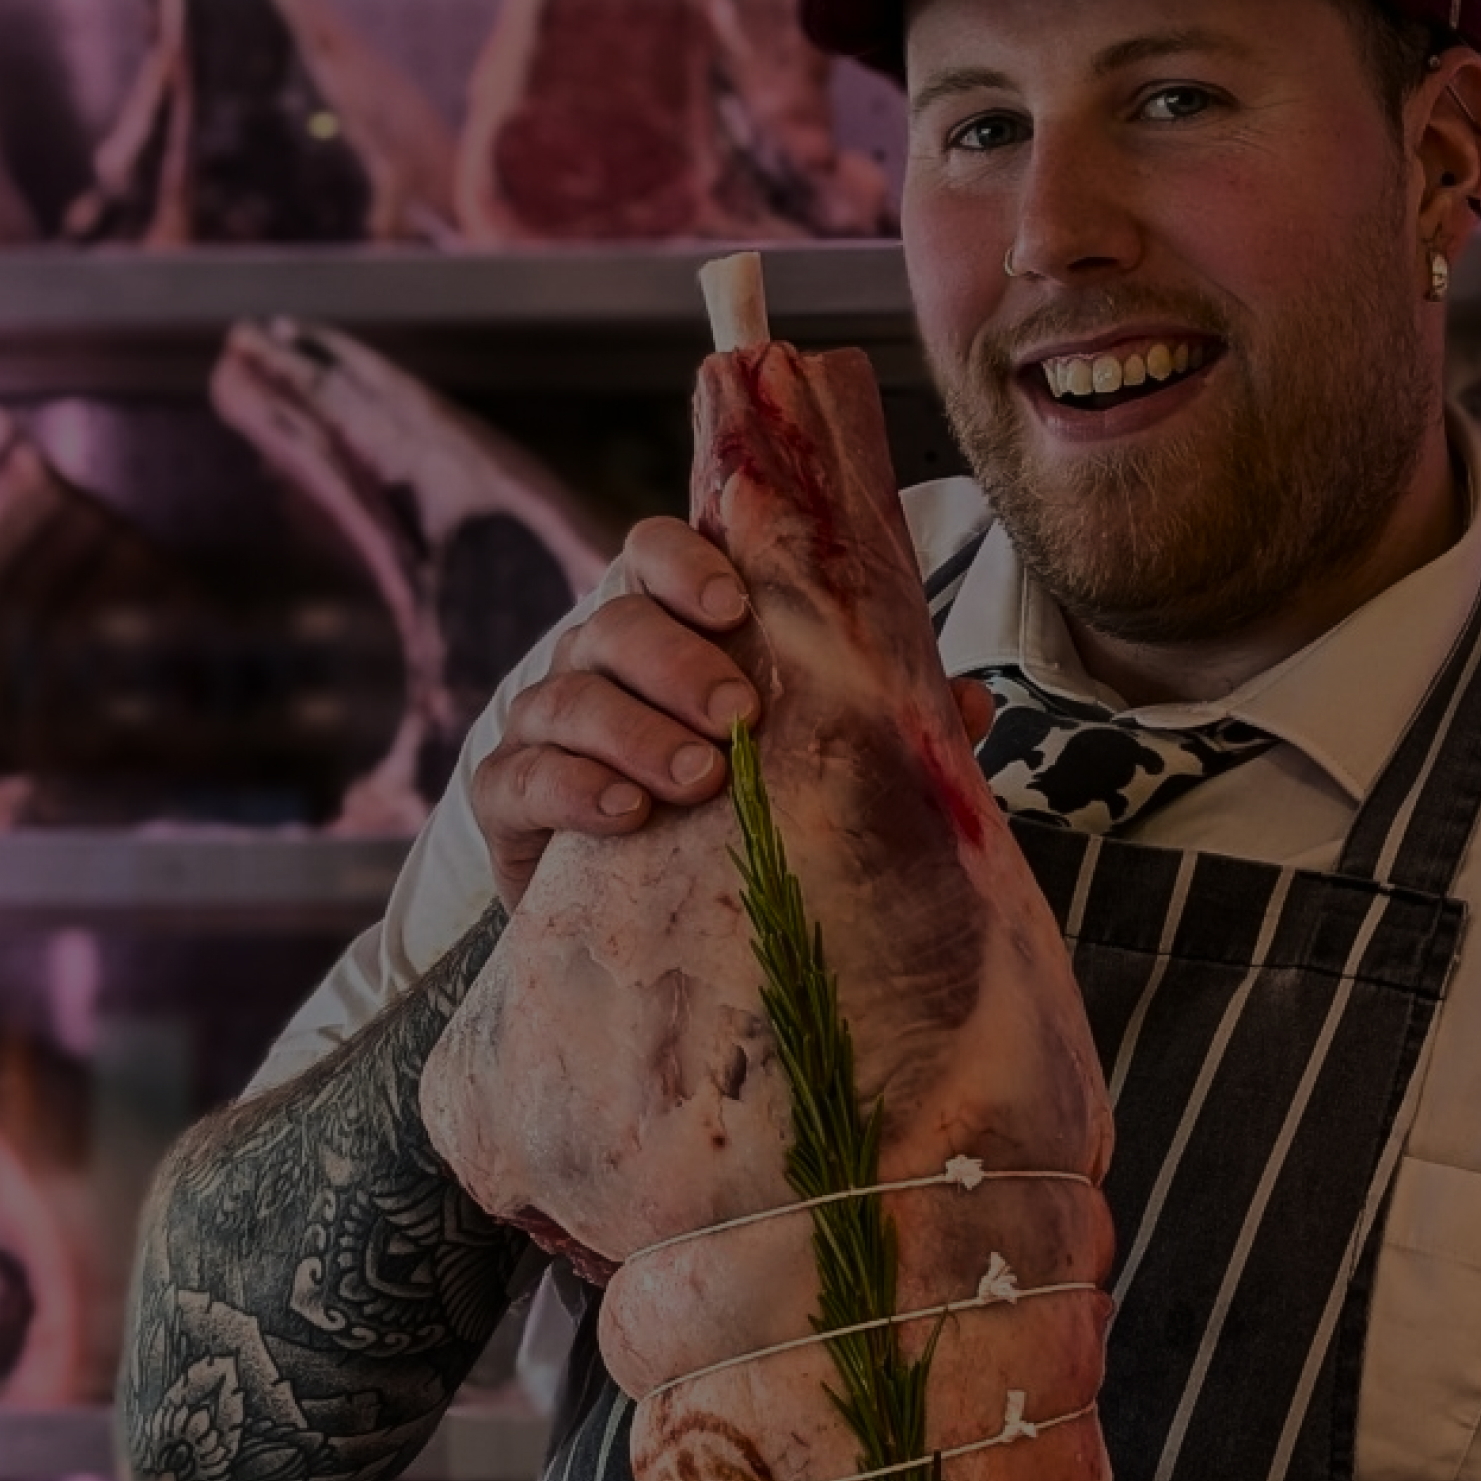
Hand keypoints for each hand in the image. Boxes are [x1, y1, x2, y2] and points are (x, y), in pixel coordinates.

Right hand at [471, 516, 1002, 909]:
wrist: (649, 926)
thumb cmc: (737, 813)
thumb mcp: (809, 763)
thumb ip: (876, 723)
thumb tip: (972, 703)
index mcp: (665, 629)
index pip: (653, 554)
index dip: (686, 566)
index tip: (737, 608)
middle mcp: (595, 664)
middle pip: (612, 624)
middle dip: (676, 662)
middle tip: (739, 714)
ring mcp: (543, 727)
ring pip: (567, 699)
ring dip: (635, 733)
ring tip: (699, 778)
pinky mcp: (508, 801)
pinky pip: (520, 777)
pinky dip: (572, 789)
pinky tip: (625, 814)